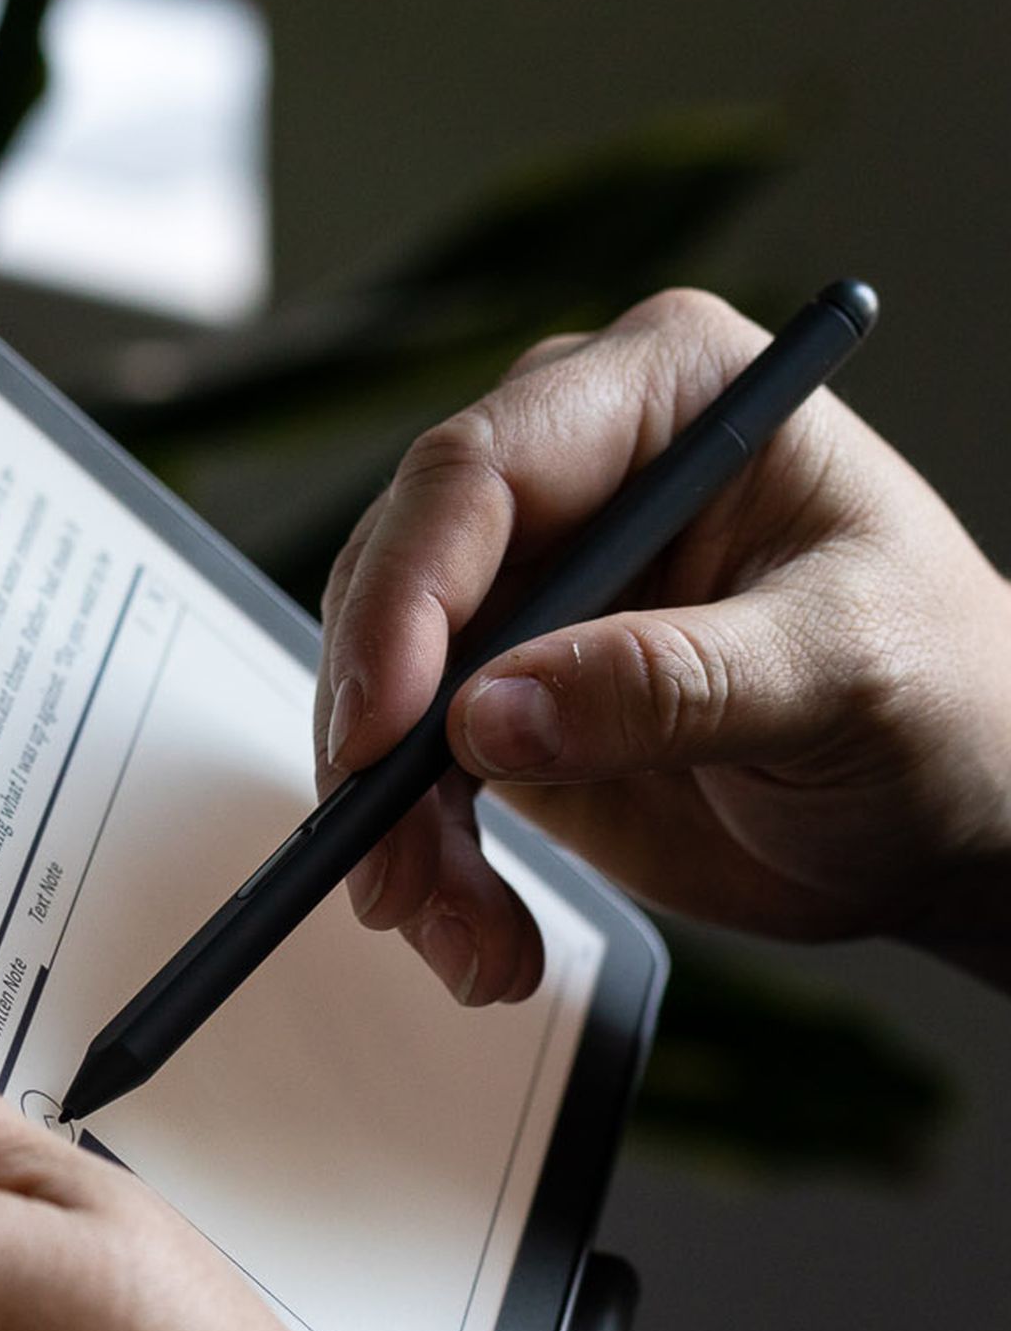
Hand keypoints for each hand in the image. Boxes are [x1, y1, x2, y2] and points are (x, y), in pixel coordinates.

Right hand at [316, 288, 1010, 999]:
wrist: (953, 814)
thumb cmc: (947, 702)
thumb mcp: (839, 676)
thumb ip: (673, 683)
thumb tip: (489, 714)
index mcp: (665, 398)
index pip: (479, 470)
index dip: (407, 597)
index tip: (387, 728)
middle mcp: (573, 479)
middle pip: (395, 582)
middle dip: (378, 740)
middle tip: (396, 863)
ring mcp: (527, 592)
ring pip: (378, 692)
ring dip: (395, 827)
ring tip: (464, 930)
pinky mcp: (498, 697)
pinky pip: (406, 775)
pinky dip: (425, 862)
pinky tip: (484, 932)